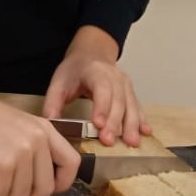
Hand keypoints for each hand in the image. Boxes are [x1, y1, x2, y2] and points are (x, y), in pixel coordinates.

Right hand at [0, 58, 80, 195]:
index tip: (46, 189)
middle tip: (7, 189)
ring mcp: (21, 154)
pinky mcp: (2, 167)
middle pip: (45, 189)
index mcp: (45, 130)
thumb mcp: (19, 127)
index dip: (62, 183)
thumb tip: (41, 184)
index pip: (72, 163)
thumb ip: (35, 149)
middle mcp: (37, 141)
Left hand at [42, 25, 151, 147]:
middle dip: (115, 122)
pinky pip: (138, 106)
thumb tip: (51, 125)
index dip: (101, 107)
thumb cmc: (75, 70)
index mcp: (95, 71)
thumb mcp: (59, 82)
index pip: (101, 88)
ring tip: (132, 143)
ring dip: (132, 124)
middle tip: (108, 141)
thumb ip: (53, 103)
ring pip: (131, 104)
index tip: (98, 125)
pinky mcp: (130, 91)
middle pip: (118, 99)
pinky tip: (145, 132)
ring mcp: (125, 83)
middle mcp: (114, 76)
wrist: (92, 53)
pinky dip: (142, 119)